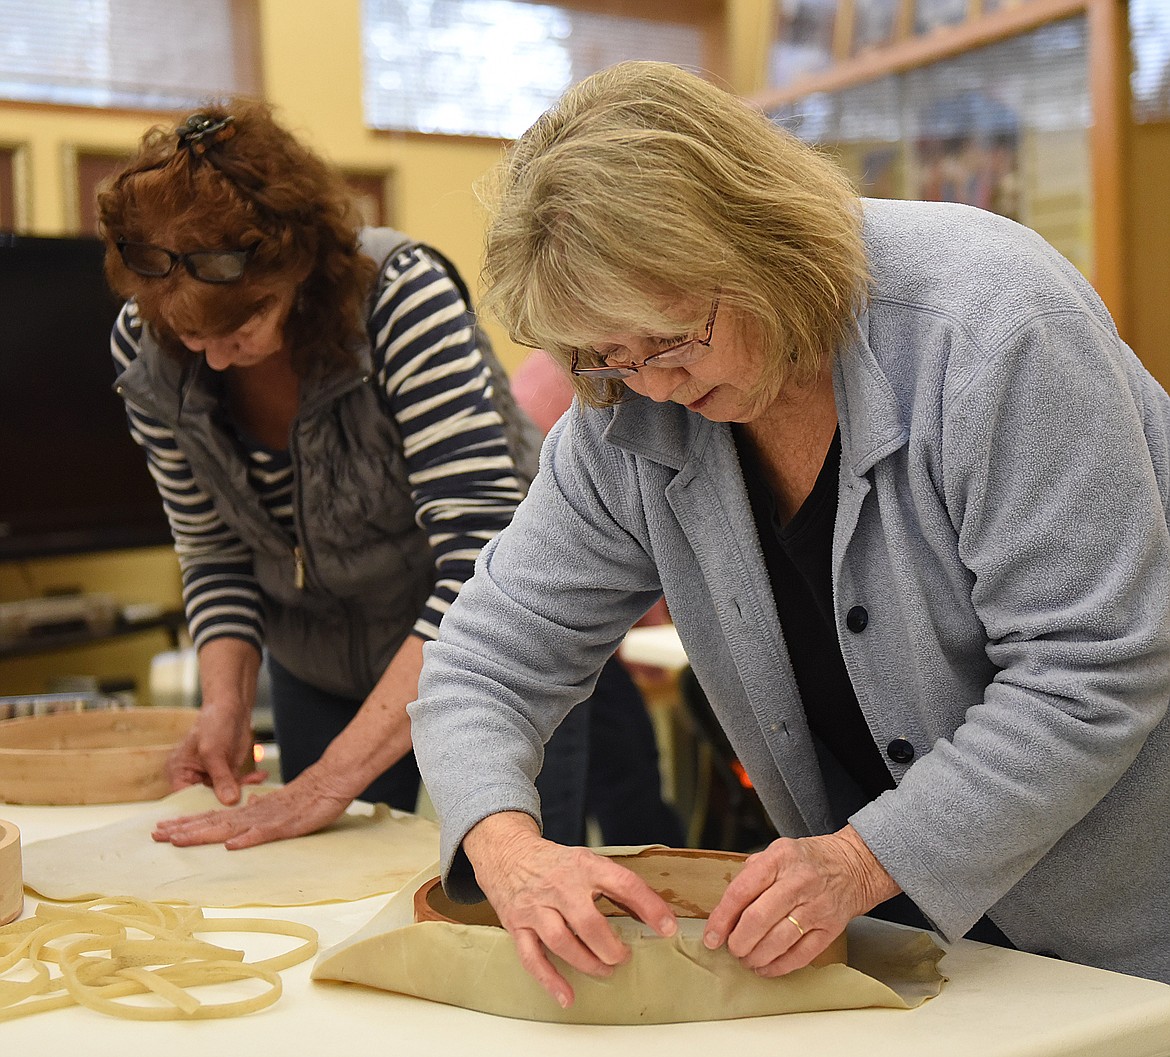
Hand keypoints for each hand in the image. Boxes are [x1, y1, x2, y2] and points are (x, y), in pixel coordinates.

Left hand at [152, 766, 353, 849]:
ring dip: (203, 834)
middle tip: (155, 835)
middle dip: (184, 829)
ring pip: (229, 828)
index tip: (164, 829)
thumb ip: (261, 806)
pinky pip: (264, 834)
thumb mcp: (279, 803)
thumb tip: (247, 804)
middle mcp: (253, 814)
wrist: (331, 781)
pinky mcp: (286, 825)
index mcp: (250, 811)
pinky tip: (231, 845)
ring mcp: (268, 819)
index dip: (188, 824)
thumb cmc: (307, 796)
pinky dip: (247, 839)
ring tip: (178, 840)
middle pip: (213, 822)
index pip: (213, 817)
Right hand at [166, 706, 263, 805]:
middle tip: (243, 805)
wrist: (231, 707)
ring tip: (256, 786)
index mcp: (179, 772)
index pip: (185, 799)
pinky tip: (261, 776)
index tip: (218, 814)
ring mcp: (212, 776)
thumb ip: (221, 778)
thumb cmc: (213, 723)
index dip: (199, 809)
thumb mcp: (214, 752)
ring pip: (225, 794)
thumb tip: (230, 801)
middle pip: (206, 800)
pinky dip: (250, 781)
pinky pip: (238, 784)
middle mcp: (193, 778)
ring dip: (242, 792)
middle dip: (225, 803)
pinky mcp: (228, 773)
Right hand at [464, 812, 677, 1008]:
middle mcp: (560, 886)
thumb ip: (616, 885)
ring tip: (605, 970)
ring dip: (587, 962)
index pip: (623, 884)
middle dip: (611, 947)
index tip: (667, 927)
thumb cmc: (554, 863)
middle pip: (588, 922)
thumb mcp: (587, 862)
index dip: (649, 906)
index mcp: (584, 866)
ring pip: (561, 941)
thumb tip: (652, 912)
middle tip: (624, 957)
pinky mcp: (517, 926)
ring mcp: (536, 908)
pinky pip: (532, 958)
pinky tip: (567, 996)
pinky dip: (550, 980)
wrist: (506, 853)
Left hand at [703, 825, 899, 975]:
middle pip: (758, 919)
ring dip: (756, 956)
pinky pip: (800, 955)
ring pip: (778, 940)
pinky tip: (766, 967)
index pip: (742, 891)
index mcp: (779, 859)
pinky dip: (779, 966)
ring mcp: (816, 907)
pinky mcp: (830, 929)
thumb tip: (726, 910)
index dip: (722, 918)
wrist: (853, 866)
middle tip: (731, 949)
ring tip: (747, 958)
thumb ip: (751, 875)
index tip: (712, 936)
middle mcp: (798, 882)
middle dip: (738, 941)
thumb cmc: (808, 860)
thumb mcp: (776, 852)